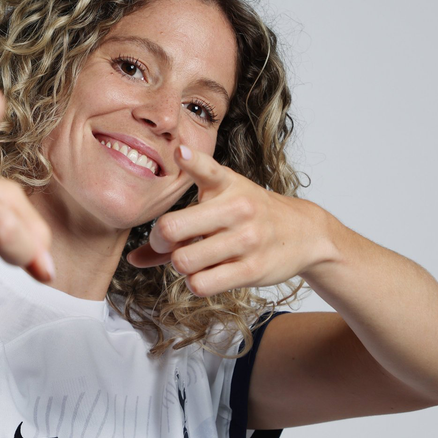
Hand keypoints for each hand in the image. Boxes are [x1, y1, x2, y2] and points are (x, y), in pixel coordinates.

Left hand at [127, 145, 324, 295]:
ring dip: (181, 265)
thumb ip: (178, 225)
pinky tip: (206, 273)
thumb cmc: (248, 216)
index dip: (191, 162)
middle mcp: (236, 208)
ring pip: (183, 261)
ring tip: (194, 259)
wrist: (304, 233)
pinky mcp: (252, 269)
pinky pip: (201, 284)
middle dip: (160, 241)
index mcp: (226, 184)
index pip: (207, 169)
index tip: (180, 153)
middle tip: (167, 243)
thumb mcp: (218, 205)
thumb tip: (133, 258)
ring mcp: (246, 239)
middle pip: (171, 229)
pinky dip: (195, 283)